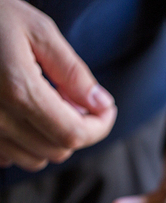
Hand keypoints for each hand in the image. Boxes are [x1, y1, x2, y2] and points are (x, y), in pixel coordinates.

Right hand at [0, 0, 116, 170]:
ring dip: (54, 139)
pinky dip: (25, 145)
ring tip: (52, 106)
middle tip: (78, 101)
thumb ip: (73, 72)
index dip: (100, 126)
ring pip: (34, 159)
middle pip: (58, 150)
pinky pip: (6, 157)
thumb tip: (100, 104)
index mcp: (19, 91)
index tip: (105, 109)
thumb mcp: (37, 31)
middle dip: (80, 129)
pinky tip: (26, 116)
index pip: (75, 133)